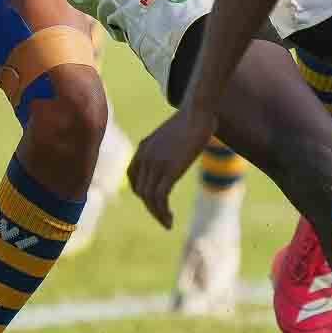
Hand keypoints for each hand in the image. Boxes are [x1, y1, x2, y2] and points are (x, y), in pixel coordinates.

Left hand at [128, 105, 216, 228]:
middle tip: (164, 218)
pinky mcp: (168, 170)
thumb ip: (173, 143)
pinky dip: (162, 213)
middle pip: (140, 190)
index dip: (141, 192)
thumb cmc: (194, 117)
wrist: (198, 110)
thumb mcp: (177, 132)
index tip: (154, 201)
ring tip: (167, 223)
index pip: (133, 176)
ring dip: (157, 214)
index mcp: (144, 147)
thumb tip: (185, 143)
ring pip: (149, 198)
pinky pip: (159, 198)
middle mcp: (144, 157)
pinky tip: (170, 220)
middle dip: (151, 206)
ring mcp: (155, 164)